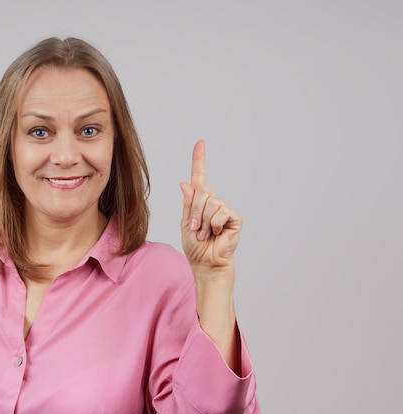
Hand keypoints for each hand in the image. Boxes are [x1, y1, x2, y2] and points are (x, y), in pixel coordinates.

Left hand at [180, 140, 241, 272]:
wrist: (205, 262)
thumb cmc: (195, 246)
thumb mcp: (186, 222)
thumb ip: (188, 203)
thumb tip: (186, 183)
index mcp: (200, 201)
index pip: (200, 177)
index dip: (199, 160)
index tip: (200, 143)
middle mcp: (213, 202)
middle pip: (202, 191)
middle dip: (194, 211)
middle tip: (196, 228)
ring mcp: (224, 209)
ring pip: (210, 202)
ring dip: (203, 221)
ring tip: (206, 234)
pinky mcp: (234, 217)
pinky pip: (220, 212)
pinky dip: (213, 225)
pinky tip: (217, 234)